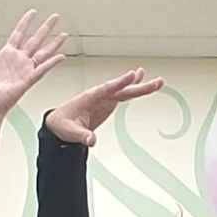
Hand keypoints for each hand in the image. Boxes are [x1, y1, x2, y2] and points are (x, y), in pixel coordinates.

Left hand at [0, 12, 65, 121]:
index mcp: (6, 54)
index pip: (19, 33)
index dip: (26, 22)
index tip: (33, 13)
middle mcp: (18, 60)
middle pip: (35, 39)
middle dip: (45, 28)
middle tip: (54, 18)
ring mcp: (25, 69)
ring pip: (43, 52)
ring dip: (54, 43)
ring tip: (63, 34)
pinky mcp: (29, 79)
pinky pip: (43, 68)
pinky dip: (52, 63)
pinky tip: (61, 56)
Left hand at [48, 68, 162, 146]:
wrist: (59, 124)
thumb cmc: (62, 124)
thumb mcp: (71, 132)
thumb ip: (82, 136)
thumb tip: (91, 140)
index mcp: (90, 97)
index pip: (108, 89)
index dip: (121, 83)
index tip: (133, 76)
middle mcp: (99, 95)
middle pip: (122, 89)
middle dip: (139, 86)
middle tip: (156, 83)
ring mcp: (104, 98)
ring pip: (125, 90)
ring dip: (140, 87)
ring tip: (157, 83)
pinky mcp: (107, 102)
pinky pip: (123, 94)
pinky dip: (133, 88)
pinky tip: (141, 82)